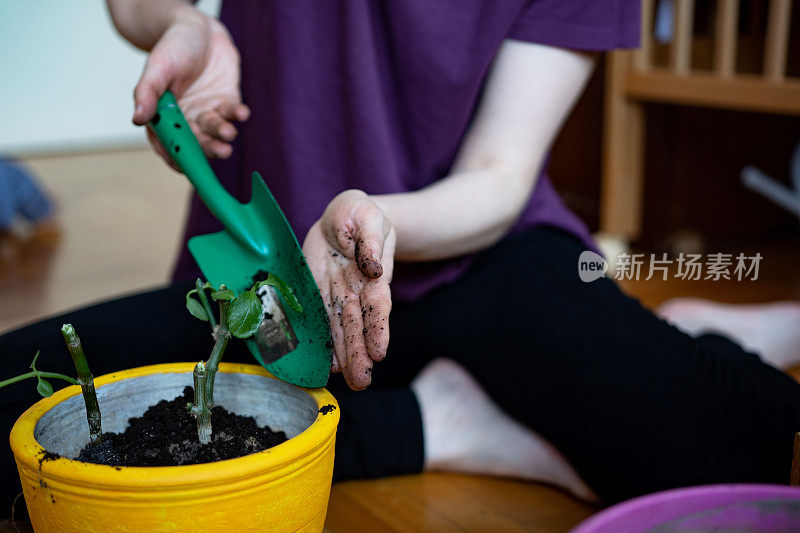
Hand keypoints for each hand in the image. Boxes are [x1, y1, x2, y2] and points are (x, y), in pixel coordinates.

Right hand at [132, 12, 248, 167]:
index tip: (185, 166)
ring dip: (223, 134)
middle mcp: (186, 118)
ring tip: (229, 131)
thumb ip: (147, 92)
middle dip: (208, 149)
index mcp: (164, 115)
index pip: (168, 143)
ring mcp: (208, 111)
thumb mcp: (157, 67)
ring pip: (216, 131)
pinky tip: (242, 113)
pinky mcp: (227, 102)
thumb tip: (137, 118)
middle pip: (196, 142)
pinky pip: (233, 114)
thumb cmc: (173, 46)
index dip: (176, 156)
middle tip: (220, 151)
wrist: (198, 28)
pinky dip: (237, 115)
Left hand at [303, 191, 395, 389]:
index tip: (379, 353)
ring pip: (342, 330)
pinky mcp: (319, 296)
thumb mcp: (367, 217)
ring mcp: (339, 296)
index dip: (377, 329)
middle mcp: (357, 291)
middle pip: (359, 325)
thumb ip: (370, 239)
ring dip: (345, 356)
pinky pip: (321, 322)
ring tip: (348, 381)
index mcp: (373, 273)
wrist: (342, 218)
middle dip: (360, 354)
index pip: (377, 305)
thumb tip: (374, 266)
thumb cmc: (359, 215)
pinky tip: (326, 366)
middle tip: (362, 381)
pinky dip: (325, 344)